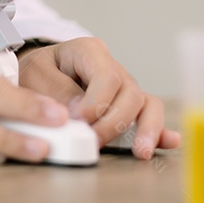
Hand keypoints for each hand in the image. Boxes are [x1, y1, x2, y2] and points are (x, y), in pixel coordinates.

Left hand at [17, 38, 181, 158]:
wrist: (34, 75)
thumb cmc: (35, 72)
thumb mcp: (35, 75)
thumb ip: (56, 91)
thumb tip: (78, 115)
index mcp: (88, 51)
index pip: (106, 76)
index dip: (97, 103)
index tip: (78, 120)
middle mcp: (112, 67)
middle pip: (129, 93)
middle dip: (114, 122)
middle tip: (94, 141)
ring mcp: (122, 86)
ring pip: (146, 103)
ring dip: (145, 129)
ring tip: (140, 151)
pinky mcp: (126, 105)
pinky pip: (148, 114)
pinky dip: (158, 130)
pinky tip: (168, 141)